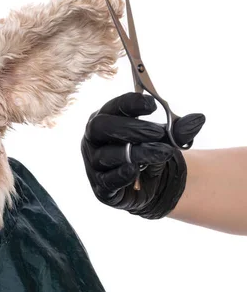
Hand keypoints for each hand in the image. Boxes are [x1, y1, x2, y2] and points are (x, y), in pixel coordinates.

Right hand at [82, 93, 205, 218]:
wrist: (152, 184)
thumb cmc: (150, 152)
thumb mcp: (166, 138)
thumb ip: (179, 130)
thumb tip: (198, 119)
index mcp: (105, 119)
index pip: (112, 107)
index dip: (129, 103)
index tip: (152, 105)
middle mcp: (93, 140)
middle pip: (100, 127)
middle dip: (129, 128)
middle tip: (157, 132)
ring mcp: (93, 164)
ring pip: (107, 155)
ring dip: (136, 153)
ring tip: (162, 153)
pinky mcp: (100, 188)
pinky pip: (106, 181)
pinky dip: (122, 175)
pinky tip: (136, 170)